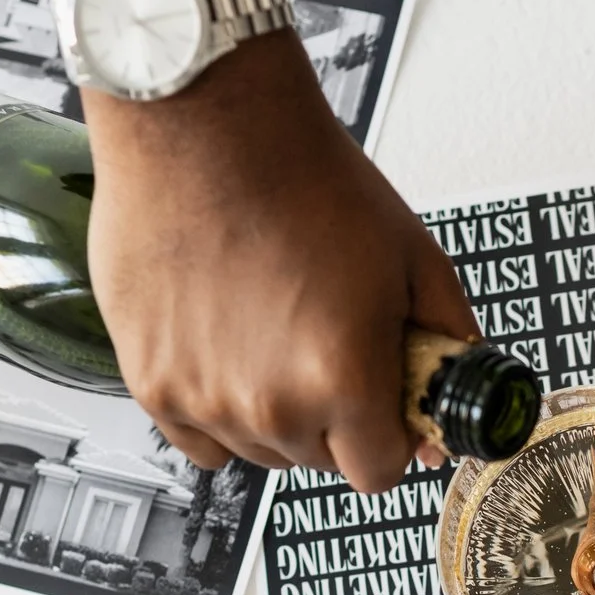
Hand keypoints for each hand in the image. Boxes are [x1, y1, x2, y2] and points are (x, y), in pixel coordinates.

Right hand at [26, 0, 476, 494]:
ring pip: (258, 449)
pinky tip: (226, 346)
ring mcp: (203, 398)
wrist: (204, 123)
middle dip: (333, 415)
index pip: (379, 471)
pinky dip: (215, 406)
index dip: (388, 434)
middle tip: (323, 339)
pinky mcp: (150, 382)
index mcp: (345, 378)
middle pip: (318, 459)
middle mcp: (270, 403)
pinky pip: (198, 439)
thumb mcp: (414, 257)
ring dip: (272, 409)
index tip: (381, 402)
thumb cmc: (303, 176)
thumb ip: (444, 351)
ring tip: (270, 326)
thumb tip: (442, 424)